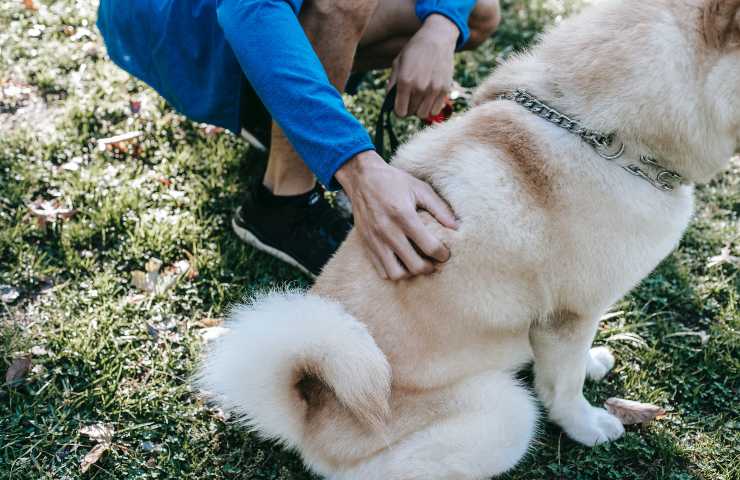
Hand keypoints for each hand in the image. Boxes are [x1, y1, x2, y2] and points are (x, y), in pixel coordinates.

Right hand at [335, 151, 457, 280]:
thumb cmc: (394, 181)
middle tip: (434, 263)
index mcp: (403, 216)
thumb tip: (456, 227)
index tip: (445, 253)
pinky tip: (402, 262)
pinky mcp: (366, 245)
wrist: (362, 178)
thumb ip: (439, 208)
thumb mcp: (419, 188)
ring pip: (395, 273)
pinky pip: (381, 270)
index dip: (442, 254)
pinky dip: (394, 272)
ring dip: (410, 274)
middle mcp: (388, 231)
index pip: (429, 246)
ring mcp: (375, 240)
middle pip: (414, 265)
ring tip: (417, 264)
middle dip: (429, 268)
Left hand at [389, 14, 458, 118]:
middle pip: (411, 113)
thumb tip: (390, 104)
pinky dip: (431, 107)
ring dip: (419, 109)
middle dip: (408, 108)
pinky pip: (435, 110)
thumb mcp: (397, 63)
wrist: (437, 38)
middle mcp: (420, 87)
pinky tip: (428, 97)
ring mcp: (434, 89)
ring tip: (419, 98)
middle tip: (409, 99)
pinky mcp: (445, 89)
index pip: (399, 111)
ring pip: (423, 114)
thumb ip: (392, 85)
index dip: (397, 110)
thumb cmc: (414, 51)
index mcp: (405, 81)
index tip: (399, 106)